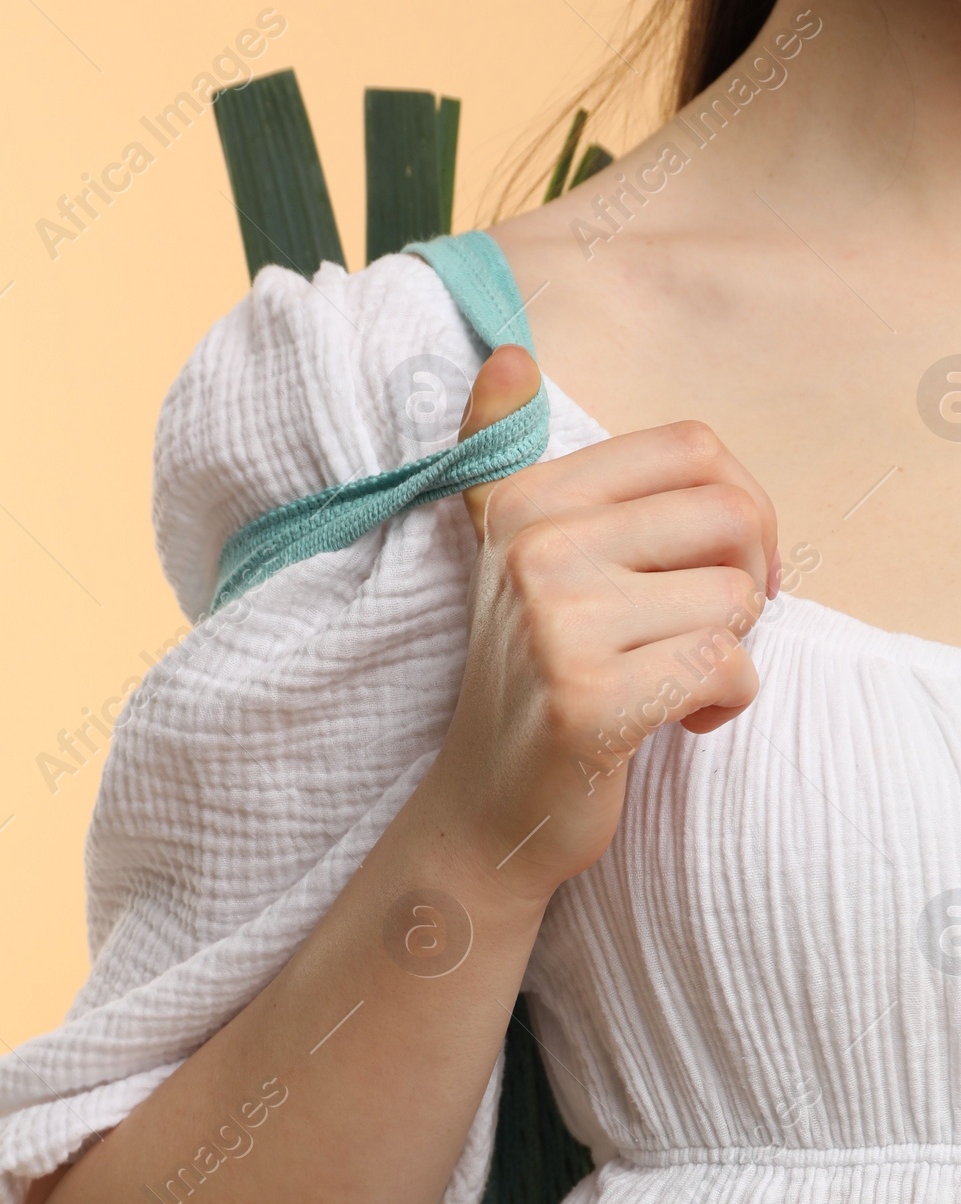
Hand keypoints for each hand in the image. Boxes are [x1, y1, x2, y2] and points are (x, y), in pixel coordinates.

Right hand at [428, 345, 778, 901]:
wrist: (491, 812)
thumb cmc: (532, 682)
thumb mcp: (511, 559)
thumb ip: (507, 458)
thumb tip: (507, 357)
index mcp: (528, 502)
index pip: (695, 449)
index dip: (739, 506)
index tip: (713, 566)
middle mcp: (535, 551)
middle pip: (731, 518)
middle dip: (747, 583)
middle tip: (703, 631)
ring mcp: (557, 626)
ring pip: (736, 601)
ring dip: (732, 652)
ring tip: (673, 681)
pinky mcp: (588, 702)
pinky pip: (723, 668)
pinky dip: (725, 704)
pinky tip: (678, 724)